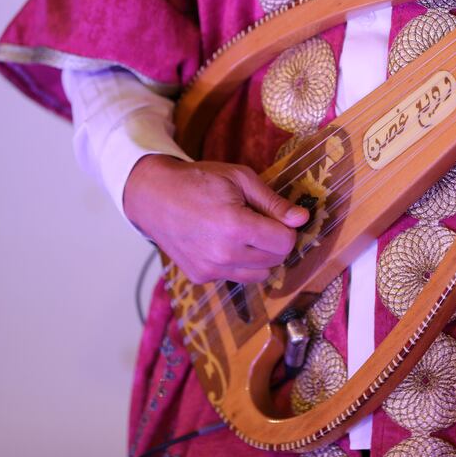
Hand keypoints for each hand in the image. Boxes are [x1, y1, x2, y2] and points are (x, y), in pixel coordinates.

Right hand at [124, 155, 308, 284]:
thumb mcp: (240, 179)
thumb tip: (302, 218)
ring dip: (260, 257)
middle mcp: (223, 254)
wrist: (153, 196)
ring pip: (259, 274)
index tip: (276, 217)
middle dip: (275, 242)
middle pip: (275, 260)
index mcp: (236, 227)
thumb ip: (273, 202)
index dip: (286, 228)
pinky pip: (236, 277)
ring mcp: (211, 269)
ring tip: (243, 234)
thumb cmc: (198, 181)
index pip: (285, 242)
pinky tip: (223, 243)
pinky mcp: (200, 277)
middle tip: (258, 222)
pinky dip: (238, 264)